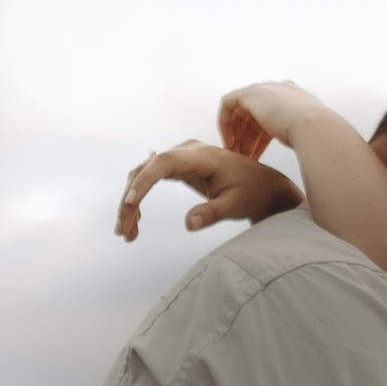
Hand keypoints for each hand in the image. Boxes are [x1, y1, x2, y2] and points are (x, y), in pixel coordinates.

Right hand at [116, 140, 302, 240]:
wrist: (263, 186)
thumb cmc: (253, 193)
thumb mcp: (236, 206)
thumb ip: (213, 213)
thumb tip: (189, 224)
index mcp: (201, 157)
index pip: (163, 163)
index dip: (144, 182)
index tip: (132, 204)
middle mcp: (186, 152)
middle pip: (145, 170)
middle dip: (130, 201)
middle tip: (123, 232)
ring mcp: (180, 157)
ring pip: (143, 175)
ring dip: (131, 203)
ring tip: (127, 233)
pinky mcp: (179, 167)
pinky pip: (151, 179)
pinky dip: (140, 199)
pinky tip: (136, 222)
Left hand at [219, 78, 329, 162]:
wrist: (314, 128)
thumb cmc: (316, 138)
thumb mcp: (308, 136)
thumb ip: (300, 137)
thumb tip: (306, 154)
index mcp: (295, 98)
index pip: (271, 115)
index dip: (260, 136)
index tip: (256, 153)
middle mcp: (279, 90)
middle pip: (254, 114)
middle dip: (246, 138)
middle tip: (242, 157)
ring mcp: (264, 90)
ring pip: (241, 112)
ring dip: (236, 135)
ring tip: (235, 155)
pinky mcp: (250, 93)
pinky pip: (228, 104)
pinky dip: (225, 123)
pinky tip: (228, 142)